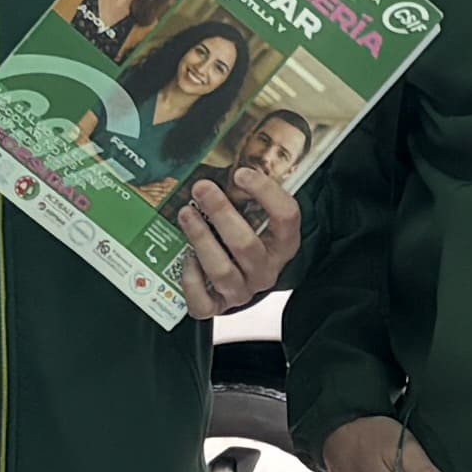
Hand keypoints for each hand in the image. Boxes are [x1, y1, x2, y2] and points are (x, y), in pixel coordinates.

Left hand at [169, 162, 303, 319]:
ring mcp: (243, 291)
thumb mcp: (258, 216)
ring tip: (185, 214)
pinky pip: (203, 302)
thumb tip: (221, 166)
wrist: (248, 277)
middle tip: (201, 189)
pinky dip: (191, 282)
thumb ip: (247, 195)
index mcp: (284, 244)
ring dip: (201, 239)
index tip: (240, 173)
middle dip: (221, 214)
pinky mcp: (219, 306)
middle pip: (246, 245)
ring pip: (222, 272)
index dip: (265, 192)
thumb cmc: (251, 236)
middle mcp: (266, 270)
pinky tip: (186, 259)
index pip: (286, 216)